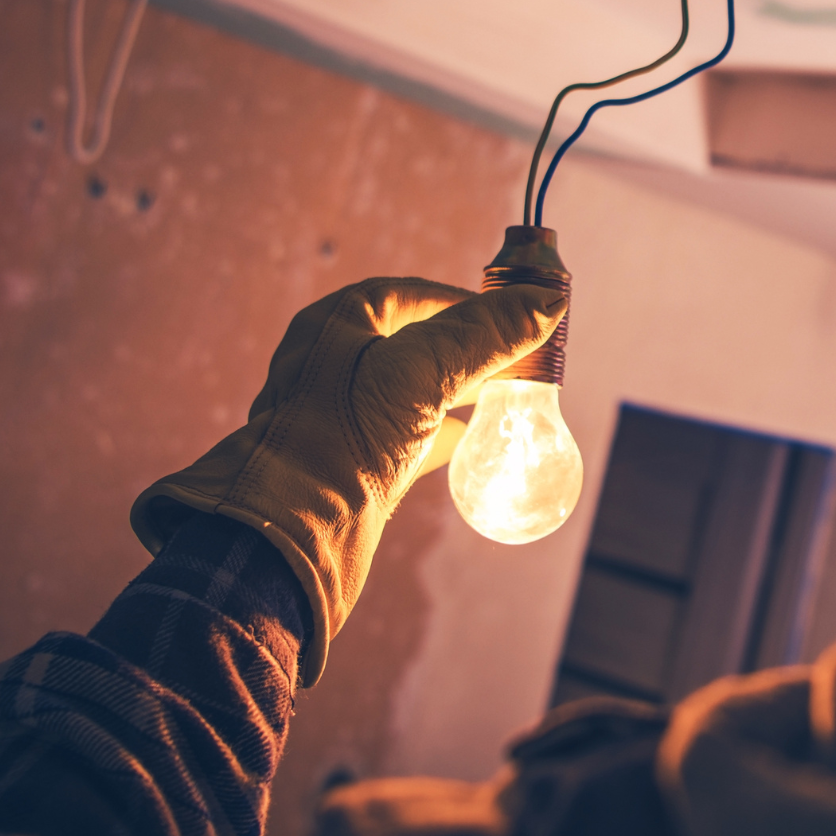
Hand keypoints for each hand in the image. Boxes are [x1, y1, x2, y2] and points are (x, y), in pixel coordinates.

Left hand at [130, 277, 565, 684]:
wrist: (290, 539)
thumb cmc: (341, 439)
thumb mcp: (421, 373)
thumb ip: (483, 336)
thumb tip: (546, 302)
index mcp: (335, 326)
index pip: (409, 296)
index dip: (462, 302)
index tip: (511, 315)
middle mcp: (331, 366)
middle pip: (413, 342)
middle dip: (466, 347)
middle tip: (517, 355)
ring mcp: (339, 417)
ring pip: (411, 392)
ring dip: (455, 390)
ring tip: (502, 394)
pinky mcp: (349, 465)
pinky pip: (403, 439)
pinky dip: (439, 436)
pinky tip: (470, 443)